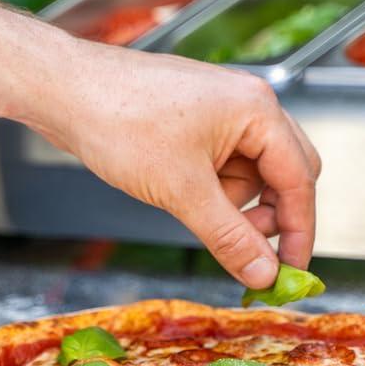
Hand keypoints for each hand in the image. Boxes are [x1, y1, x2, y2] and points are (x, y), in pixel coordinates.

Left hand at [31, 40, 319, 287]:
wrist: (65, 91)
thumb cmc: (119, 123)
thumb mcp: (182, 191)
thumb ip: (230, 236)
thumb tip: (265, 274)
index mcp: (257, 110)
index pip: (300, 179)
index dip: (299, 231)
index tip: (291, 273)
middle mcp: (247, 104)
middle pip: (286, 173)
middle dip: (269, 216)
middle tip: (244, 250)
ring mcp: (221, 110)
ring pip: (252, 172)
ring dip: (234, 204)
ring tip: (192, 211)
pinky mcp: (196, 120)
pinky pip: (223, 162)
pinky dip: (212, 189)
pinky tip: (179, 195)